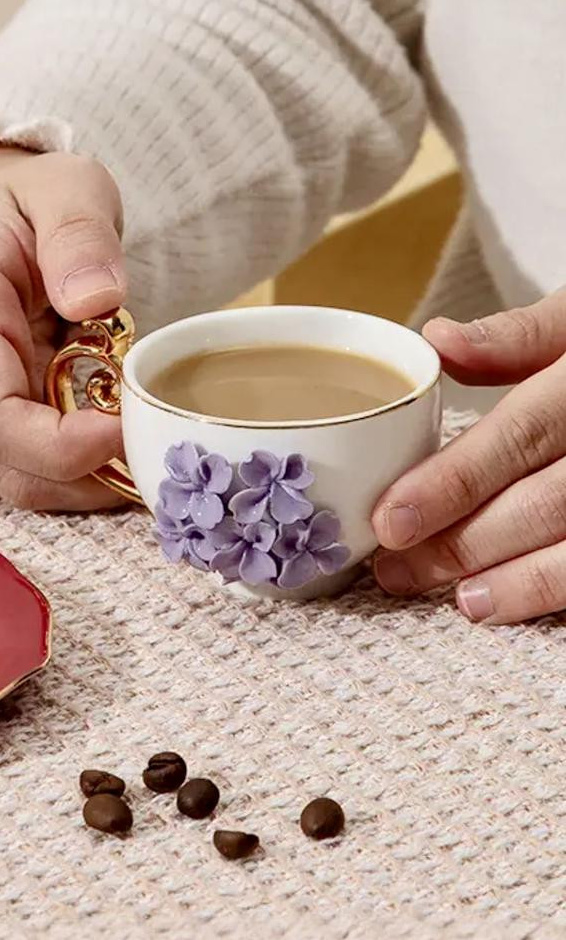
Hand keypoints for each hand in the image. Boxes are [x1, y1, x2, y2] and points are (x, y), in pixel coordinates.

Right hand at [0, 141, 126, 509]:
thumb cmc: (18, 203)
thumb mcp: (64, 186)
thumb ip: (79, 233)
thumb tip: (97, 298)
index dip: (57, 444)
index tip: (126, 429)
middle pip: (4, 460)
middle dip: (88, 471)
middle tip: (161, 445)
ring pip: (16, 479)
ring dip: (88, 477)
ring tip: (148, 441)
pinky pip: (23, 471)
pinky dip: (78, 470)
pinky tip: (122, 442)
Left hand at [372, 290, 565, 622]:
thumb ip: (521, 336)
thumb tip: (438, 342)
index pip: (521, 433)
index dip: (453, 482)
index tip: (390, 519)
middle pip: (544, 502)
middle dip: (462, 542)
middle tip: (395, 568)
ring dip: (513, 581)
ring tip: (456, 598)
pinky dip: (552, 590)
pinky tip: (507, 603)